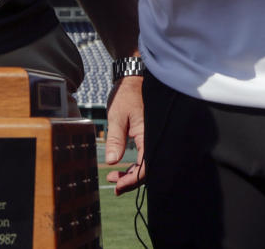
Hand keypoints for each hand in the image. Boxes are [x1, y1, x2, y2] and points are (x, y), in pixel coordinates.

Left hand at [104, 76, 145, 194]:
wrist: (132, 79)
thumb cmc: (125, 95)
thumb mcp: (116, 117)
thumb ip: (115, 139)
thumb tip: (112, 162)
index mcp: (148, 134)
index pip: (145, 166)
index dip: (133, 179)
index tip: (118, 185)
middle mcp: (153, 138)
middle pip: (147, 169)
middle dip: (130, 180)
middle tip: (113, 183)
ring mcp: (150, 137)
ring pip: (145, 163)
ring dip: (131, 173)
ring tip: (114, 177)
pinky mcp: (147, 135)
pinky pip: (143, 155)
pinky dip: (133, 164)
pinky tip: (121, 167)